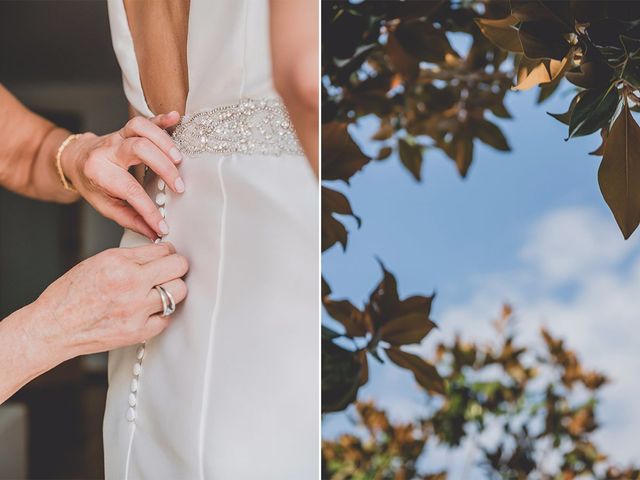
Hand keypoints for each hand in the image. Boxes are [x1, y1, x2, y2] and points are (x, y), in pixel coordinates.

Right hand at [32, 242, 187, 360]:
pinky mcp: (138, 331)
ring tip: (160, 290)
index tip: (166, 256)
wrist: (54, 327)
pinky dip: (160, 314)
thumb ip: (131, 257)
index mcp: (119, 263)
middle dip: (176, 267)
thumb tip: (159, 253)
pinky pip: (166, 318)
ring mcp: (136, 310)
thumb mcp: (99, 261)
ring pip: (178, 292)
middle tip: (170, 271)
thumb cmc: (70, 295)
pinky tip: (148, 310)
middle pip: (178, 268)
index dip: (167, 252)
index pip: (164, 250)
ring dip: (172, 289)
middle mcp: (130, 285)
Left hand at [61, 112, 184, 238]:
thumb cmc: (91, 183)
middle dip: (163, 168)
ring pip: (141, 129)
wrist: (76, 158)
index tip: (163, 225)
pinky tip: (176, 119)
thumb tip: (153, 232)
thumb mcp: (105, 205)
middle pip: (139, 150)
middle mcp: (108, 150)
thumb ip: (130, 219)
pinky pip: (146, 119)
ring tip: (179, 159)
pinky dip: (162, 119)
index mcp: (99, 171)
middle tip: (178, 186)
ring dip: (163, 142)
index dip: (149, 210)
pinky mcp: (128, 129)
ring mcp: (118, 136)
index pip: (130, 190)